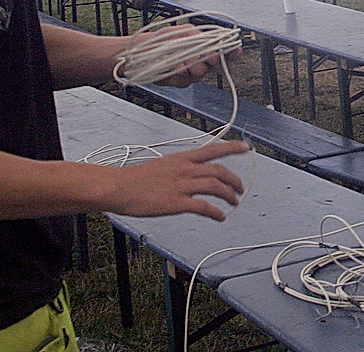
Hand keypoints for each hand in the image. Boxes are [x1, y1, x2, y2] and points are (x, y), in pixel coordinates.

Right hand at [110, 140, 249, 220]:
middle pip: (219, 170)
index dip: (231, 148)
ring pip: (215, 186)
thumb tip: (193, 173)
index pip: (212, 149)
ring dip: (229, 195)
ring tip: (234, 202)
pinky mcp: (176, 202)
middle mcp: (184, 169)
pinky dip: (216, 212)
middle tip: (240, 188)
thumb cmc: (136, 179)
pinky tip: (220, 216)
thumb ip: (180, 168)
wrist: (118, 187)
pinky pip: (203, 206)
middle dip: (234, 179)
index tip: (245, 147)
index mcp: (181, 158)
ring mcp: (181, 185)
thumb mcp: (162, 165)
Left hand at [134, 23, 241, 87]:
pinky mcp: (180, 81)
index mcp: (202, 44)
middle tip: (205, 57)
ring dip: (190, 66)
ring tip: (177, 59)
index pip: (223, 49)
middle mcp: (199, 59)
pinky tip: (169, 69)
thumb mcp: (181, 33)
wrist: (137, 55)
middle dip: (210, 60)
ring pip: (200, 73)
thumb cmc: (159, 40)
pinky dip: (177, 74)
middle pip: (215, 64)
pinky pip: (185, 81)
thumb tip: (211, 47)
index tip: (236, 52)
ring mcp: (190, 72)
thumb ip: (198, 38)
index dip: (231, 52)